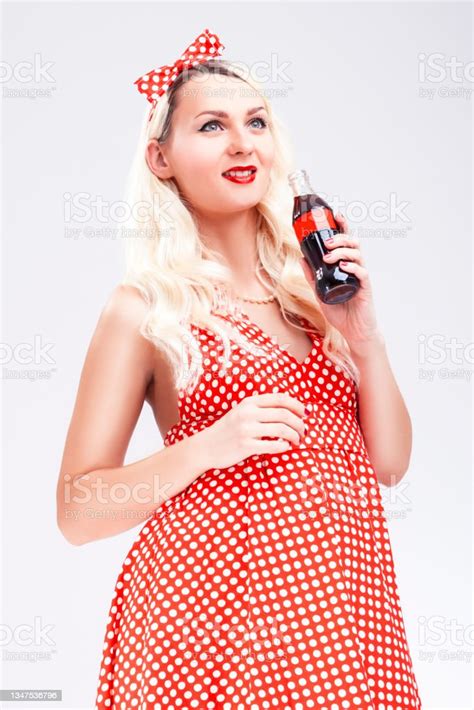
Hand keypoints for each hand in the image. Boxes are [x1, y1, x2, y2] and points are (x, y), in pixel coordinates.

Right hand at [198, 393, 306, 468]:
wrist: (206, 446)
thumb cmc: (229, 430)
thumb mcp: (242, 412)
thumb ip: (262, 408)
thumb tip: (292, 409)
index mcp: (249, 402)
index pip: (280, 398)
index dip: (297, 405)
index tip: (305, 414)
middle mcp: (248, 413)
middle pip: (284, 414)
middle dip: (299, 423)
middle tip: (304, 431)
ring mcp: (246, 429)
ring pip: (281, 429)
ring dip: (295, 435)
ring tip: (297, 441)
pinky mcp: (245, 446)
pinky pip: (273, 445)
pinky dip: (284, 446)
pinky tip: (286, 447)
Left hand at [300, 213, 383, 355]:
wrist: (354, 331)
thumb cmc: (341, 312)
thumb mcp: (320, 292)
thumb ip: (312, 276)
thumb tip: (301, 258)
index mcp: (346, 265)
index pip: (346, 241)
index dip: (343, 226)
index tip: (335, 214)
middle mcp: (355, 267)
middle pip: (353, 243)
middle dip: (340, 238)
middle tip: (326, 243)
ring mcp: (361, 277)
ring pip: (357, 255)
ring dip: (342, 251)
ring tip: (329, 256)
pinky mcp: (366, 288)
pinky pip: (362, 273)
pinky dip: (352, 267)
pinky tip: (343, 266)